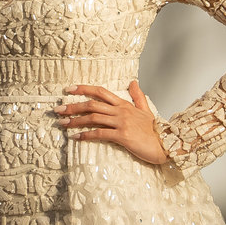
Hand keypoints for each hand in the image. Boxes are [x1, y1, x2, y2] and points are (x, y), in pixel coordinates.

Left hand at [55, 81, 169, 165]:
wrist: (168, 143)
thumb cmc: (156, 130)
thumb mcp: (146, 110)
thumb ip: (138, 96)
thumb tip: (133, 82)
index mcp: (124, 104)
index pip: (100, 92)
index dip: (83, 89)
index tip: (68, 89)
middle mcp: (121, 111)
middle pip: (92, 104)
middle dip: (73, 106)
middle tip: (58, 109)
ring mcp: (122, 122)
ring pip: (93, 118)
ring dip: (75, 120)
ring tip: (62, 124)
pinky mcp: (123, 135)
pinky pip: (100, 134)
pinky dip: (86, 135)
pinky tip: (76, 137)